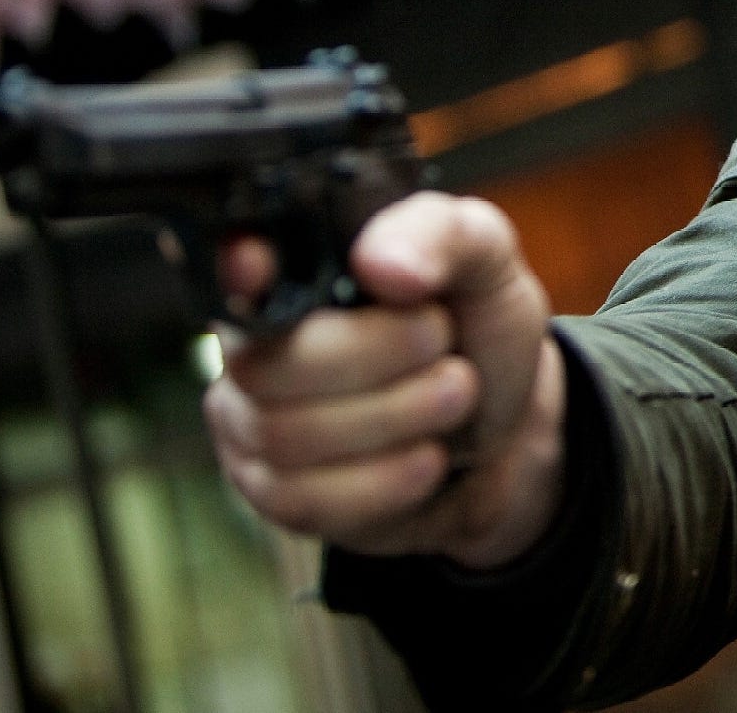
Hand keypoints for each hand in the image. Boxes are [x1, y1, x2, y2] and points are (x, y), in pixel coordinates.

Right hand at [203, 192, 564, 568]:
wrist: (508, 423)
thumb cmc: (475, 329)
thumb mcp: (485, 261)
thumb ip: (440, 236)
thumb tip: (380, 260)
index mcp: (291, 273)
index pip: (228, 267)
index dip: (237, 270)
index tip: (260, 265)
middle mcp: (253, 346)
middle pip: (269, 366)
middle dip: (379, 358)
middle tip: (446, 345)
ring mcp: (253, 423)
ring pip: (285, 437)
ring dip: (396, 418)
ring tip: (454, 395)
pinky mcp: (277, 493)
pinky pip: (304, 499)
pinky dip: (385, 480)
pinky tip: (426, 457)